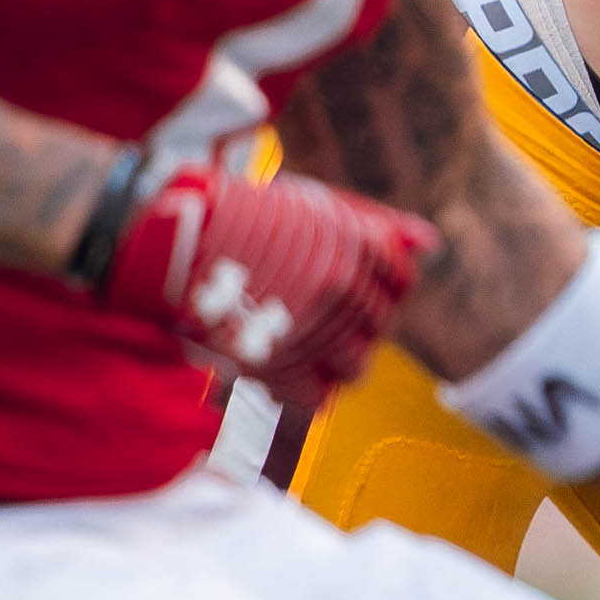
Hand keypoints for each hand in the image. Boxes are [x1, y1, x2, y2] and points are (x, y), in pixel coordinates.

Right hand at [94, 163, 432, 405]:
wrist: (169, 236)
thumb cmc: (239, 217)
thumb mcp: (312, 204)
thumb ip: (378, 225)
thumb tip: (431, 243)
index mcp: (358, 243)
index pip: (400, 281)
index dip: (378, 287)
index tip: (351, 289)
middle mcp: (344, 285)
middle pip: (378, 325)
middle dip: (352, 324)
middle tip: (312, 315)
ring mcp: (314, 325)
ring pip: (356, 366)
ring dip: (333, 361)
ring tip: (299, 345)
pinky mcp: (277, 361)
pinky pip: (316, 395)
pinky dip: (301, 389)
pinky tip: (278, 369)